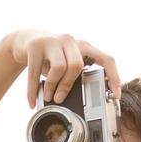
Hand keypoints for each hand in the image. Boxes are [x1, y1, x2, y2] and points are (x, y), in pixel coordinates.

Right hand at [4, 30, 121, 107]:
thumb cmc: (50, 56)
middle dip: (68, 86)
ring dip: (53, 86)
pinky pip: (35, 72)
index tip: (115, 95)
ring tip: (48, 97)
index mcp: (83, 46)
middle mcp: (70, 40)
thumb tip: (81, 100)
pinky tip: (31, 101)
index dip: (113, 76)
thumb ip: (74, 75)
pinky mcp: (35, 46)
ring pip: (59, 68)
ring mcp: (52, 41)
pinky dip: (33, 90)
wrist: (25, 40)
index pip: (106, 59)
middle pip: (77, 65)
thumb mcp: (65, 62)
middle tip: (60, 99)